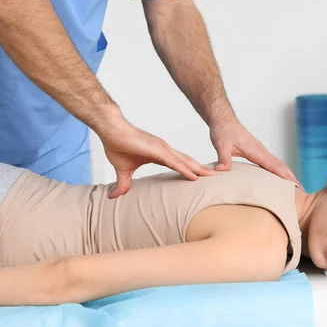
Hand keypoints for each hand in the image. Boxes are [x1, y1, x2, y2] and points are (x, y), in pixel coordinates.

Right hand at [99, 117, 215, 198]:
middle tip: (216, 177)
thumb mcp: (123, 170)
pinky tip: (194, 177)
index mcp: (159, 154)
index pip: (180, 164)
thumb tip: (114, 196)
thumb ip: (123, 183)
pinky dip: (185, 170)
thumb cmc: (117, 145)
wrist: (110, 130)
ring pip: (185, 162)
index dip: (192, 170)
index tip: (203, 177)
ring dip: (199, 170)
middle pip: (187, 162)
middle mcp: (165, 150)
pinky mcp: (157, 150)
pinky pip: (174, 162)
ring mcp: (162, 149)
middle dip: (202, 170)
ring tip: (212, 177)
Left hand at [210, 119, 302, 188]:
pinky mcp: (257, 151)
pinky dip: (278, 170)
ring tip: (294, 187)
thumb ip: (223, 158)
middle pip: (280, 165)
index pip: (274, 165)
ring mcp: (260, 151)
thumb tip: (222, 170)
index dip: (284, 176)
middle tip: (301, 190)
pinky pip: (271, 162)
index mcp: (256, 150)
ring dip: (287, 174)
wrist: (223, 120)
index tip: (294, 185)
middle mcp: (261, 150)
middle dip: (291, 177)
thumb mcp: (221, 145)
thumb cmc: (223, 131)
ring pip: (278, 164)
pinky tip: (278, 177)